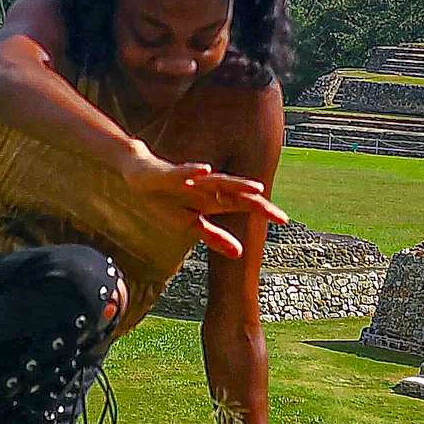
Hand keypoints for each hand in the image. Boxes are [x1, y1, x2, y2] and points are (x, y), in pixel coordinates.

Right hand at [116, 142, 288, 258]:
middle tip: (280, 215)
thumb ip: (215, 237)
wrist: (139, 176)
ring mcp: (190, 179)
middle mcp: (207, 187)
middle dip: (257, 202)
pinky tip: (205, 170)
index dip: (262, 211)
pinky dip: (194, 171)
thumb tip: (240, 253)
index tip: (284, 219)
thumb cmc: (168, 199)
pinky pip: (183, 172)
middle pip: (236, 193)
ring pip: (216, 180)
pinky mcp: (169, 174)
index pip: (242, 205)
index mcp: (213, 199)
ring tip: (255, 188)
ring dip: (235, 183)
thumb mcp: (191, 225)